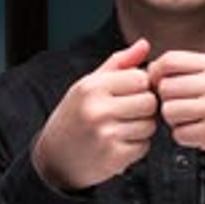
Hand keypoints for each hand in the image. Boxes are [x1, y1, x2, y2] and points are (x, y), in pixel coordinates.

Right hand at [32, 39, 157, 189]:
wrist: (54, 159)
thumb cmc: (75, 116)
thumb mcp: (89, 85)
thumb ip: (119, 63)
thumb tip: (144, 44)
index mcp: (92, 87)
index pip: (141, 79)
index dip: (141, 87)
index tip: (129, 94)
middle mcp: (97, 109)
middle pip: (150, 102)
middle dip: (145, 108)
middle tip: (128, 113)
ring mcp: (105, 135)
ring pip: (150, 125)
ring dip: (142, 128)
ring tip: (121, 129)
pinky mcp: (113, 157)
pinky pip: (144, 146)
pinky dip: (136, 147)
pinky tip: (118, 145)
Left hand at [149, 51, 204, 173]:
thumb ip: (194, 72)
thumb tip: (152, 68)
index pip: (170, 60)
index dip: (157, 73)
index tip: (160, 85)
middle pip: (165, 87)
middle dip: (167, 101)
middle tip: (182, 110)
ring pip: (168, 111)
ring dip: (175, 121)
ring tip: (192, 122)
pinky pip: (179, 134)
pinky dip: (185, 138)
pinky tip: (200, 136)